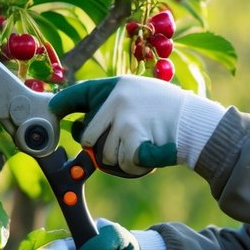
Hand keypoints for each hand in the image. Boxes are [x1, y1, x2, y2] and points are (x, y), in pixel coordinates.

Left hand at [49, 76, 225, 175]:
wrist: (197, 123)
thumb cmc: (169, 110)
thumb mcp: (141, 92)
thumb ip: (114, 102)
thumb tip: (82, 121)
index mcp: (116, 85)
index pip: (78, 94)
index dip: (61, 106)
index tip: (53, 113)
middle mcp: (116, 100)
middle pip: (88, 135)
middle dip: (100, 145)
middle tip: (122, 142)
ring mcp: (124, 120)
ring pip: (104, 154)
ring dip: (120, 157)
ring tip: (142, 144)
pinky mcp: (133, 139)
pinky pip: (121, 163)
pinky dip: (133, 165)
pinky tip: (148, 151)